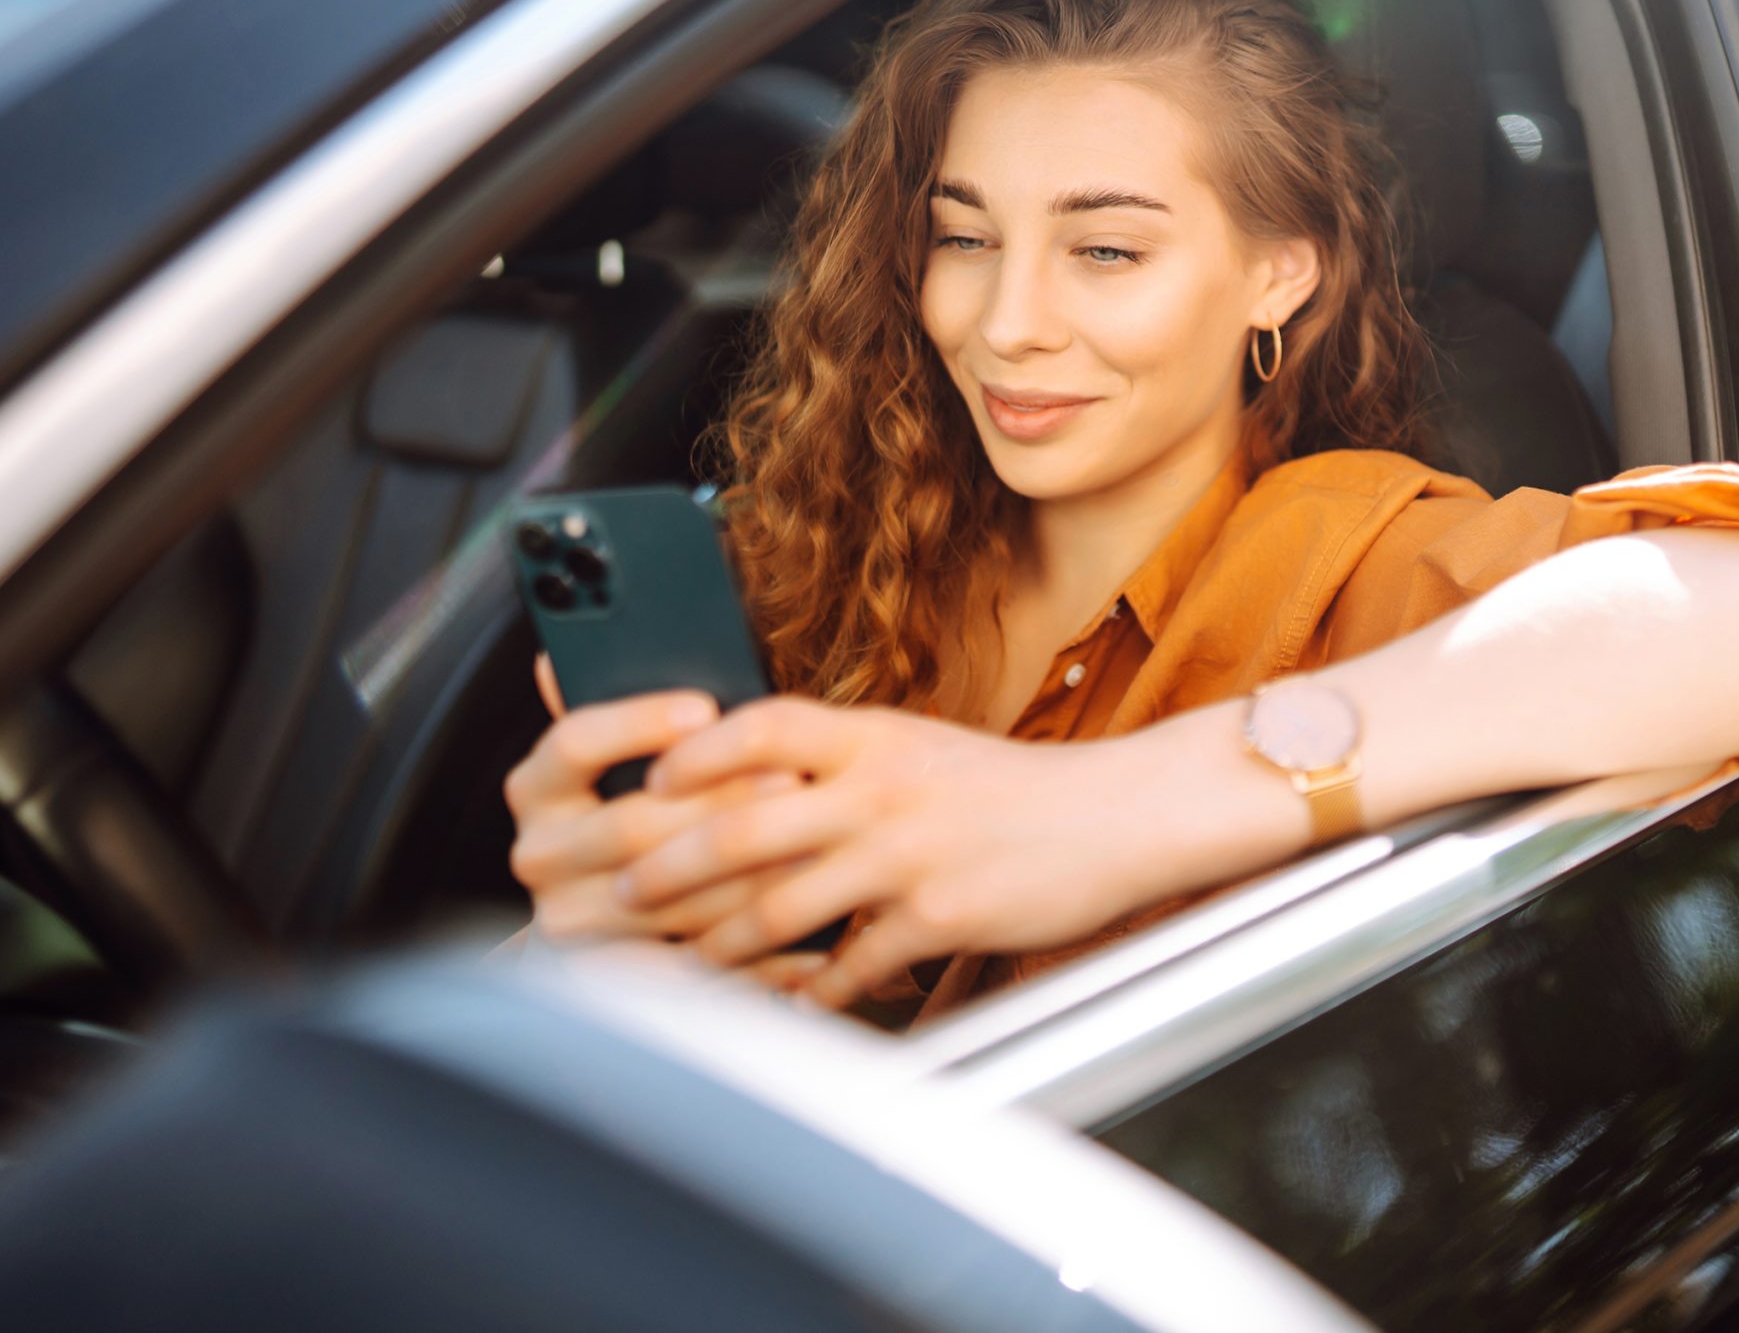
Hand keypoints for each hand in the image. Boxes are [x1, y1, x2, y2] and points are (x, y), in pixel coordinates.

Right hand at [503, 655, 805, 943]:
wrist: (621, 918)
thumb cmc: (644, 807)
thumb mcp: (633, 753)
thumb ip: (628, 709)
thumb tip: (561, 653)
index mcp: (536, 787)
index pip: (574, 742)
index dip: (639, 722)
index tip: (706, 707)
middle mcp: (539, 854)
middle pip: (630, 825)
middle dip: (719, 803)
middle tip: (793, 782)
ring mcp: (570, 921)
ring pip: (666, 898)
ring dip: (747, 877)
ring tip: (816, 849)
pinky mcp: (612, 977)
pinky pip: (687, 965)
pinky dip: (753, 954)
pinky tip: (809, 938)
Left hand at [616, 699, 1203, 1007]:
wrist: (1116, 817)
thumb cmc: (1011, 788)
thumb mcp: (922, 747)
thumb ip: (843, 760)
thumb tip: (753, 774)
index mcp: (874, 737)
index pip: (759, 726)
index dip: (692, 753)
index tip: (645, 783)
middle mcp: (881, 789)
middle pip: (743, 826)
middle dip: (668, 868)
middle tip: (622, 891)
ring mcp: (907, 856)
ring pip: (780, 908)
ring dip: (718, 945)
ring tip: (681, 962)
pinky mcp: (937, 917)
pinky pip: (851, 969)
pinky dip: (812, 997)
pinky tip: (787, 1011)